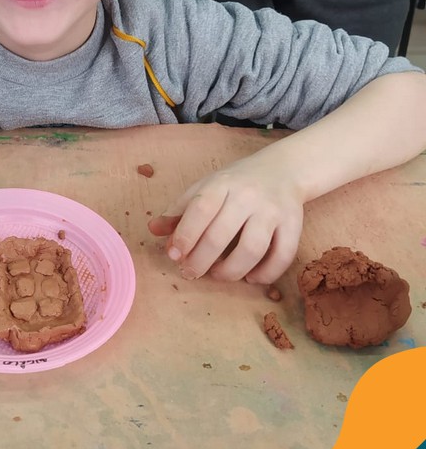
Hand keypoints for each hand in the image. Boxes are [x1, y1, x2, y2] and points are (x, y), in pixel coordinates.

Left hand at [148, 156, 303, 283]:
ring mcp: (273, 211)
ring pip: (252, 249)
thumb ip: (180, 210)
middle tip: (190, 273)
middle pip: (221, 235)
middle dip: (201, 261)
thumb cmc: (236, 184)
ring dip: (231, 271)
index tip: (173, 256)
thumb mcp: (206, 188)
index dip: (185, 236)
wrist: (283, 169)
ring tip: (217, 275)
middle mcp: (248, 196)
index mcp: (222, 184)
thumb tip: (153, 230)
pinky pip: (282, 256)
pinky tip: (251, 278)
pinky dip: (266, 274)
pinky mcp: (294, 225)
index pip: (200, 209)